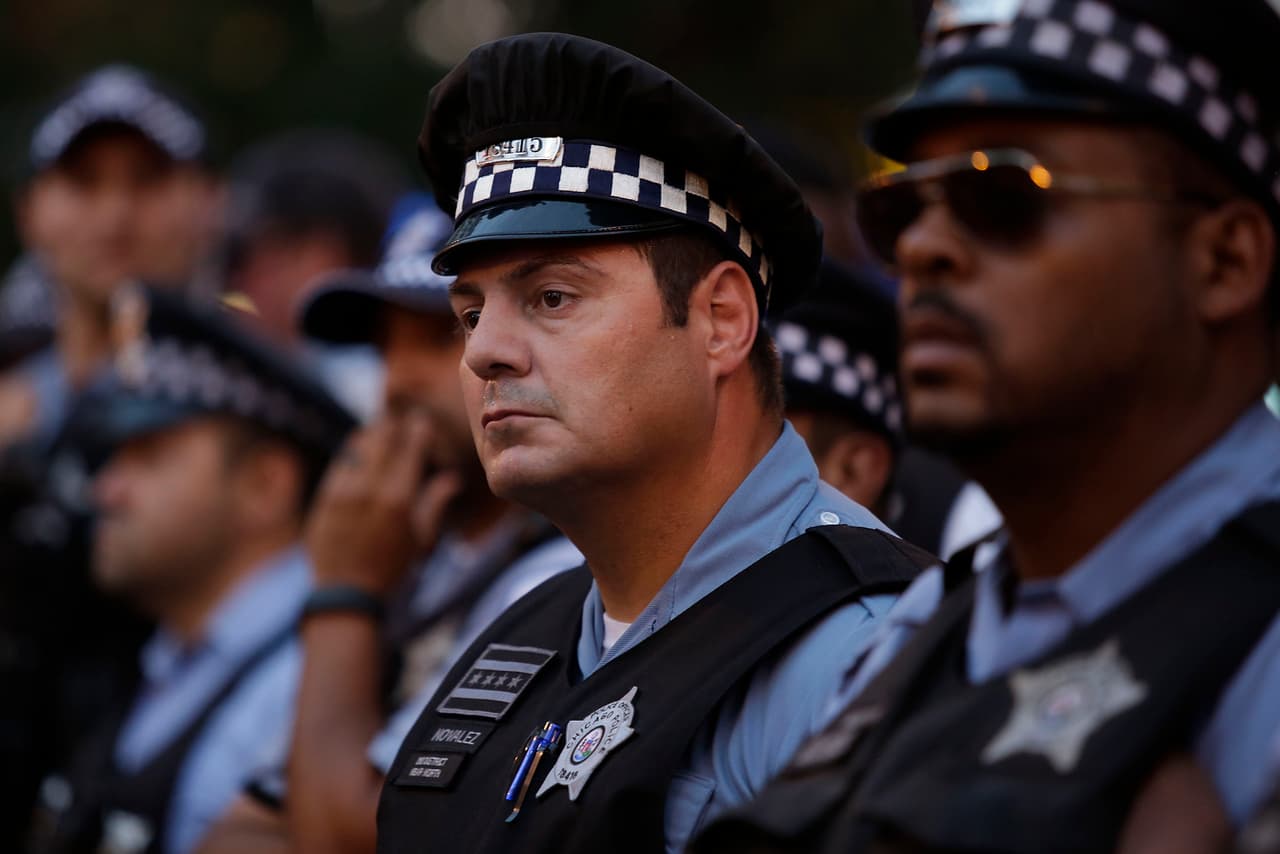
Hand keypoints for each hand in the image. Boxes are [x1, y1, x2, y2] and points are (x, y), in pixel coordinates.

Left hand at [305, 412, 462, 595]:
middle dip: (393, 424)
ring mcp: (343, 491)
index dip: (417, 430)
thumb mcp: (422, 540)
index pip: (410, 448)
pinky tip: (359, 451)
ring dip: (372, 434)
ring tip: (381, 429)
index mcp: (399, 499)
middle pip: (382, 438)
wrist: (346, 594)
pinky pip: (341, 463)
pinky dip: (353, 452)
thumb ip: (435, 503)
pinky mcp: (324, 497)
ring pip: (358, 446)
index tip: (422, 422)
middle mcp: (369, 489)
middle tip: (400, 418)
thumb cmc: (392, 570)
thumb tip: (452, 478)